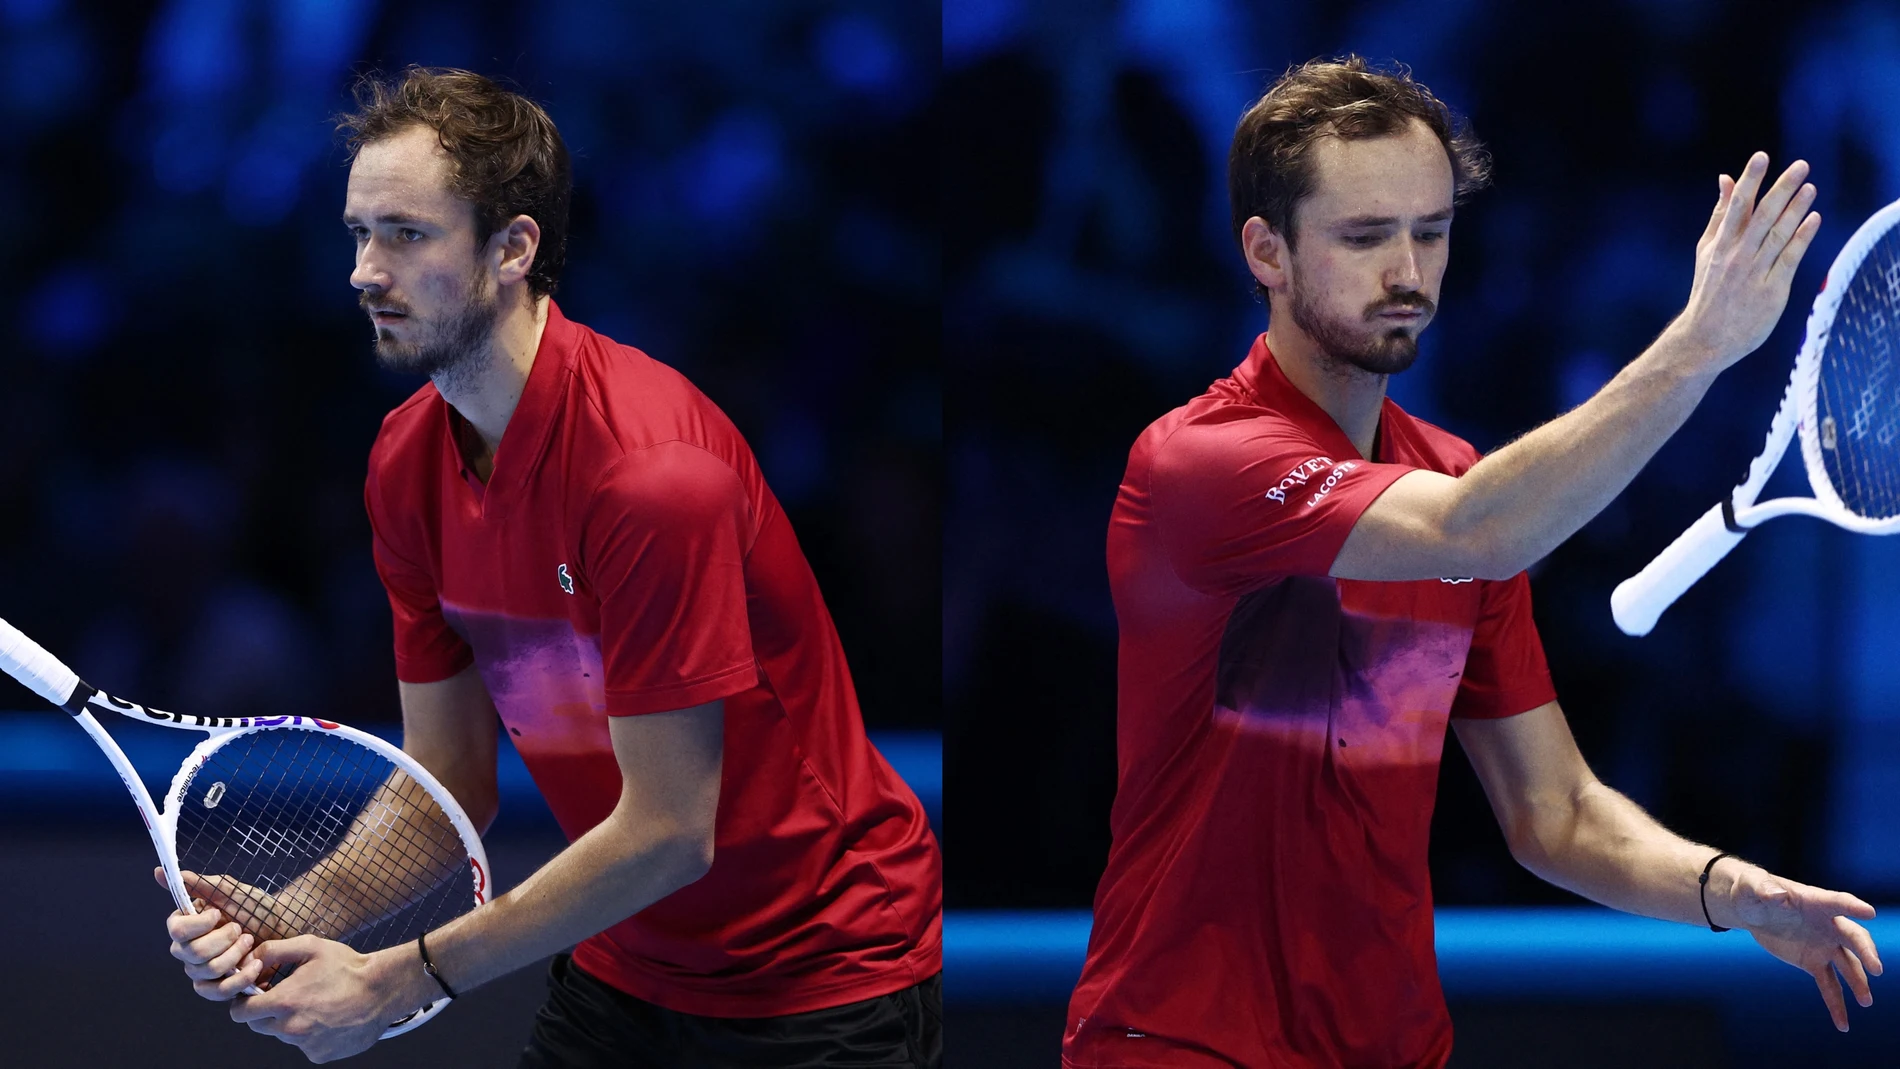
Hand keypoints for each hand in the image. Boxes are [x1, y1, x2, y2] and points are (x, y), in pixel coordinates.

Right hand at [157, 867, 301, 998]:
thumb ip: (197, 884)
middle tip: (241, 929)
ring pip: (207, 972)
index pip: (175, 931)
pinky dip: (240, 978)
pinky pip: (218, 992)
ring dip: (234, 955)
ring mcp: (200, 972)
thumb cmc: (254, 906)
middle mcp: (187, 950)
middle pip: (192, 953)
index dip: (198, 925)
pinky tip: (255, 963)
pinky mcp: (217, 988)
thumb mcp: (229, 891)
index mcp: (186, 925)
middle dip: (224, 939)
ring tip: (250, 942)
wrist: (283, 927)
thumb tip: (159, 872)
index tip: (218, 913)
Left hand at [228, 936, 427, 1063]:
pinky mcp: (319, 1055)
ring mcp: (305, 1045)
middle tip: (289, 997)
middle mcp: (290, 1028)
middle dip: (266, 1012)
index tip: (254, 995)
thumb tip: (250, 959)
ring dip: (291, 1022)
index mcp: (284, 1002)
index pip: (240, 1013)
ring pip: (283, 1035)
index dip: (242, 1003)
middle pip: (259, 1026)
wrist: (384, 990)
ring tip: (317, 1004)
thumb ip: (275, 950)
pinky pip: (304, 1046)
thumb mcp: (312, 946)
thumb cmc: (348, 967)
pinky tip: (329, 1018)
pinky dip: (311, 1035)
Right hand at [1667, 151, 1822, 370]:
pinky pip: (1790, 259)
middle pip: (1762, 216)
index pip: (1736, 206)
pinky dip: (1802, 237)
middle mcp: (1736, 256)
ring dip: (1797, 209)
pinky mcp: (1772, 290)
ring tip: (1811, 188)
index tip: (1761, 157)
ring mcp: (1754, 273)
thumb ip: (1719, 215)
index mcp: (1719, 245)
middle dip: (1781, 189)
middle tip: (1801, 166)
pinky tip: (1813, 219)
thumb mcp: (1706, 251)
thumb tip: (1726, 179)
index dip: (1749, 181)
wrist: (1705, 339)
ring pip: (1779, 235)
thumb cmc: (1708, 292)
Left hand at [1722, 863, 1881, 1030]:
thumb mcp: (1752, 886)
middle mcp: (1827, 925)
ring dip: (1858, 982)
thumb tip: (1778, 896)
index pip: (1838, 902)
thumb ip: (1765, 890)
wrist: (1750, 909)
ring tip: (1866, 1001)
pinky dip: (1836, 1004)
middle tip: (1876, 969)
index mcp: (1815, 901)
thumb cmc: (1752, 890)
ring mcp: (1824, 946)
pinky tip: (1843, 1024)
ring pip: (1847, 965)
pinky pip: (1829, 985)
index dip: (1852, 906)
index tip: (1868, 912)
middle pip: (1852, 937)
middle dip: (1865, 952)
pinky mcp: (1813, 963)